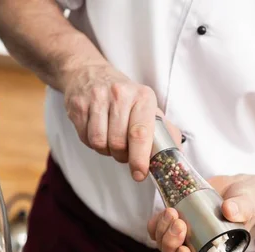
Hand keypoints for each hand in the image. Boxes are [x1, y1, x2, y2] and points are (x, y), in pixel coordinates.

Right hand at [62, 62, 181, 180]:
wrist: (89, 73)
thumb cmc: (124, 97)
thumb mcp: (147, 107)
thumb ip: (164, 131)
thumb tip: (176, 156)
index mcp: (143, 97)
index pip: (141, 133)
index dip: (140, 158)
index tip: (140, 174)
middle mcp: (120, 94)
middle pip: (118, 143)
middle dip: (122, 156)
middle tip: (124, 153)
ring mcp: (96, 98)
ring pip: (100, 143)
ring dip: (106, 150)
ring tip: (110, 140)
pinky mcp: (78, 105)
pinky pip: (85, 138)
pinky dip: (92, 143)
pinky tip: (98, 132)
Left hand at [147, 174, 254, 251]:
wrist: (237, 188)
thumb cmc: (248, 202)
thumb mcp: (249, 204)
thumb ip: (243, 208)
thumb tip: (228, 210)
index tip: (184, 250)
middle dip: (171, 244)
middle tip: (180, 223)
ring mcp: (184, 240)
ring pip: (163, 246)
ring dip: (162, 232)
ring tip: (172, 212)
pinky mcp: (174, 225)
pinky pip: (156, 232)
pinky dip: (156, 224)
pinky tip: (165, 211)